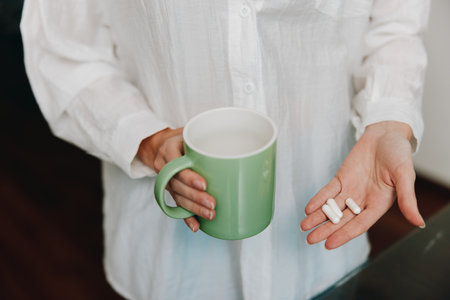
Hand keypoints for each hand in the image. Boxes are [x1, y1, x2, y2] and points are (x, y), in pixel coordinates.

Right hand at [138, 128, 215, 231]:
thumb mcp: (192, 131)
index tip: (204, 184)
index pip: (177, 165)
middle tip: (213, 204)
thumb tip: (240, 143)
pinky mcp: (170, 191)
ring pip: (178, 197)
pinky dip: (186, 217)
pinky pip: (176, 206)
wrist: (162, 143)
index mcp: (169, 149)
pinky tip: (196, 226)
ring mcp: (166, 180)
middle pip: (178, 185)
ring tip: (210, 215)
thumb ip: (209, 136)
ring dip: (193, 209)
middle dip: (195, 197)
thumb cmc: (183, 137)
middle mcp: (163, 166)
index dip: (189, 177)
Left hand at [300, 121, 424, 248]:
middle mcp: (363, 200)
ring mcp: (351, 190)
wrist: (386, 134)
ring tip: (304, 227)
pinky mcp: (342, 179)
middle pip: (342, 219)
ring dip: (318, 217)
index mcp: (379, 204)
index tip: (329, 244)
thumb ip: (408, 199)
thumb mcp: (405, 175)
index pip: (359, 224)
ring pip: (332, 207)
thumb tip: (419, 222)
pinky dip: (318, 200)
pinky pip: (328, 192)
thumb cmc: (399, 153)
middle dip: (326, 230)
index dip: (344, 234)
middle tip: (310, 240)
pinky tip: (308, 208)